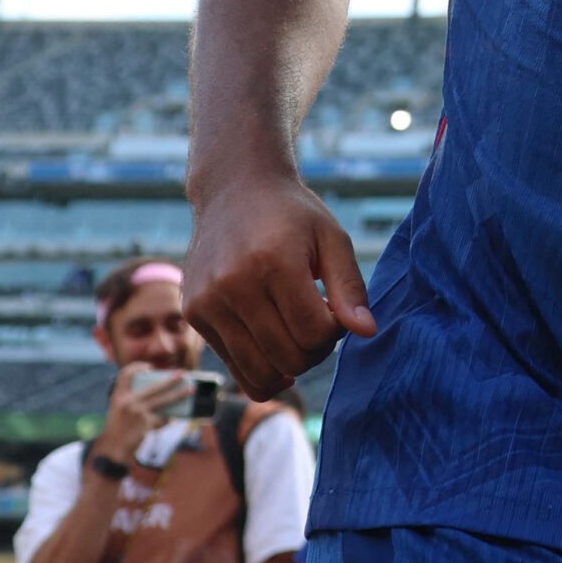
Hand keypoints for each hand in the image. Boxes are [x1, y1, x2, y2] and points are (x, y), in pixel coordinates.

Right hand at [93, 363, 186, 461]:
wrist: (113, 448)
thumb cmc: (118, 428)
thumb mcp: (118, 410)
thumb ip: (132, 399)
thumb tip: (161, 391)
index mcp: (118, 396)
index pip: (125, 375)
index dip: (137, 367)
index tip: (149, 368)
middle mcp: (127, 402)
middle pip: (153, 386)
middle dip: (171, 379)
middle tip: (182, 374)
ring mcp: (137, 412)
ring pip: (164, 400)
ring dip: (179, 395)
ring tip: (190, 390)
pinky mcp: (146, 424)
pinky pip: (163, 418)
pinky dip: (168, 419)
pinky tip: (171, 419)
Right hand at [184, 168, 375, 399]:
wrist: (235, 190)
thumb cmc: (293, 215)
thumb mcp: (332, 239)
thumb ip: (351, 287)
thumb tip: (367, 332)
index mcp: (273, 262)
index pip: (314, 333)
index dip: (335, 332)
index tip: (333, 310)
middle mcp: (233, 284)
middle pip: (289, 357)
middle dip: (315, 351)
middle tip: (317, 323)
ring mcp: (208, 301)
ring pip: (260, 372)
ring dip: (289, 366)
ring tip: (296, 334)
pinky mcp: (194, 313)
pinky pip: (234, 368)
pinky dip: (262, 369)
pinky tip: (275, 349)